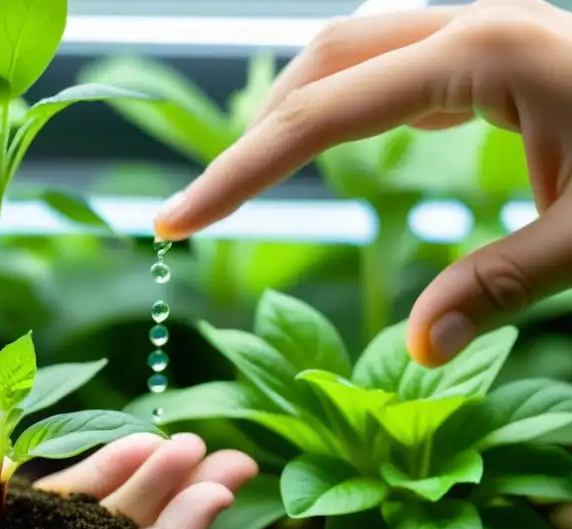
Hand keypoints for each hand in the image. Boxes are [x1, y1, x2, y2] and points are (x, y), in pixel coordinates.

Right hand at [154, 0, 571, 366]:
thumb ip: (502, 285)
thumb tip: (417, 350)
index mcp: (484, 53)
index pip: (320, 119)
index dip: (237, 175)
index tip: (173, 221)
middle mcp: (468, 21)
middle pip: (318, 66)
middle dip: (247, 139)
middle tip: (194, 208)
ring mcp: (479, 27)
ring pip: (347, 55)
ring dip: (287, 116)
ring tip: (243, 184)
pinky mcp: (490, 47)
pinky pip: (387, 67)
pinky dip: (337, 110)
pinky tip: (323, 150)